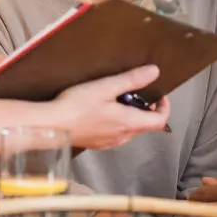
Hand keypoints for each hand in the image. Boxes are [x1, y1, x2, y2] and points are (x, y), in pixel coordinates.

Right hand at [50, 64, 170, 149]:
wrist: (51, 126)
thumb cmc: (78, 105)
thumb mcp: (106, 87)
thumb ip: (131, 80)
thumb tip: (155, 71)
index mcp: (129, 124)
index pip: (159, 121)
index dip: (164, 108)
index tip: (159, 95)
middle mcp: (122, 137)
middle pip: (145, 126)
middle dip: (146, 109)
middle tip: (136, 93)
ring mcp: (109, 143)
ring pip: (129, 130)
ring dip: (131, 116)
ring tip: (118, 99)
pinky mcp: (96, 144)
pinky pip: (115, 134)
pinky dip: (117, 122)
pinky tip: (101, 111)